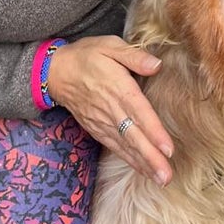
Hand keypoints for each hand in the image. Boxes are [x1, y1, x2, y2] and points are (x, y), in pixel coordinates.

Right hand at [45, 35, 172, 183]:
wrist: (55, 71)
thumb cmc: (87, 56)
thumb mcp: (109, 45)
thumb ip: (133, 56)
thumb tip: (156, 64)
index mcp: (118, 87)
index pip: (139, 113)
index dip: (153, 132)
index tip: (168, 149)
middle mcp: (110, 109)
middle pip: (133, 136)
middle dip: (151, 157)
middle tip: (167, 176)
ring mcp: (102, 122)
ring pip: (125, 146)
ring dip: (143, 163)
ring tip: (161, 179)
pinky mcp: (96, 129)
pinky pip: (114, 147)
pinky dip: (129, 159)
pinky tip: (143, 170)